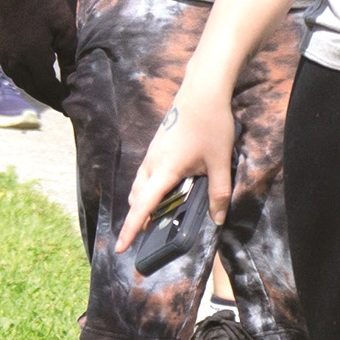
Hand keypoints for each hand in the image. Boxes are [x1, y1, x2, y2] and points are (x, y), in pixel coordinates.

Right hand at [0, 0, 73, 105]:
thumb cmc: (46, 3)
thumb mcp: (66, 30)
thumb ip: (70, 58)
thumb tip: (76, 80)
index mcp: (32, 59)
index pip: (49, 90)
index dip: (61, 100)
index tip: (74, 107)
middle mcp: (15, 63)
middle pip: (35, 90)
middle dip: (51, 99)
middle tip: (66, 104)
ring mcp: (4, 58)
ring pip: (24, 83)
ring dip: (39, 91)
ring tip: (55, 94)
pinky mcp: (0, 51)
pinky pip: (15, 73)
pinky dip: (28, 80)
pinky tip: (39, 78)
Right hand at [117, 91, 234, 251]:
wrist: (203, 90)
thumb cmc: (211, 124)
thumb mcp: (220, 162)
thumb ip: (219, 192)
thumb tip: (218, 219)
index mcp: (164, 171)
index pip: (142, 207)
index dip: (130, 229)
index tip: (119, 248)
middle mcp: (152, 163)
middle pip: (137, 197)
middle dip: (137, 218)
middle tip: (147, 236)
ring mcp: (153, 152)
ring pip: (140, 184)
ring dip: (143, 202)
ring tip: (157, 216)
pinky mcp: (158, 144)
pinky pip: (146, 173)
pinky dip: (149, 188)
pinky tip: (166, 189)